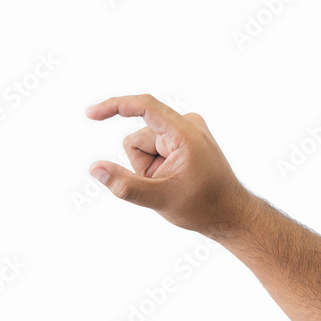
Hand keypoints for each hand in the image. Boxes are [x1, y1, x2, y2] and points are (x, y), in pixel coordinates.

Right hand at [86, 94, 252, 234]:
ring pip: (143, 146)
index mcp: (184, 132)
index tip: (90, 114)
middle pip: (138, 139)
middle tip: (165, 185)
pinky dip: (155, 167)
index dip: (114, 106)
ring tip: (171, 182)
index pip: (144, 106)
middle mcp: (185, 124)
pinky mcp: (182, 139)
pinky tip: (173, 178)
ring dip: (148, 168)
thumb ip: (126, 186)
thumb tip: (95, 168)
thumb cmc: (203, 207)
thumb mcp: (161, 199)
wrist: (230, 214)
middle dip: (141, 165)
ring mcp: (185, 131)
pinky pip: (153, 149)